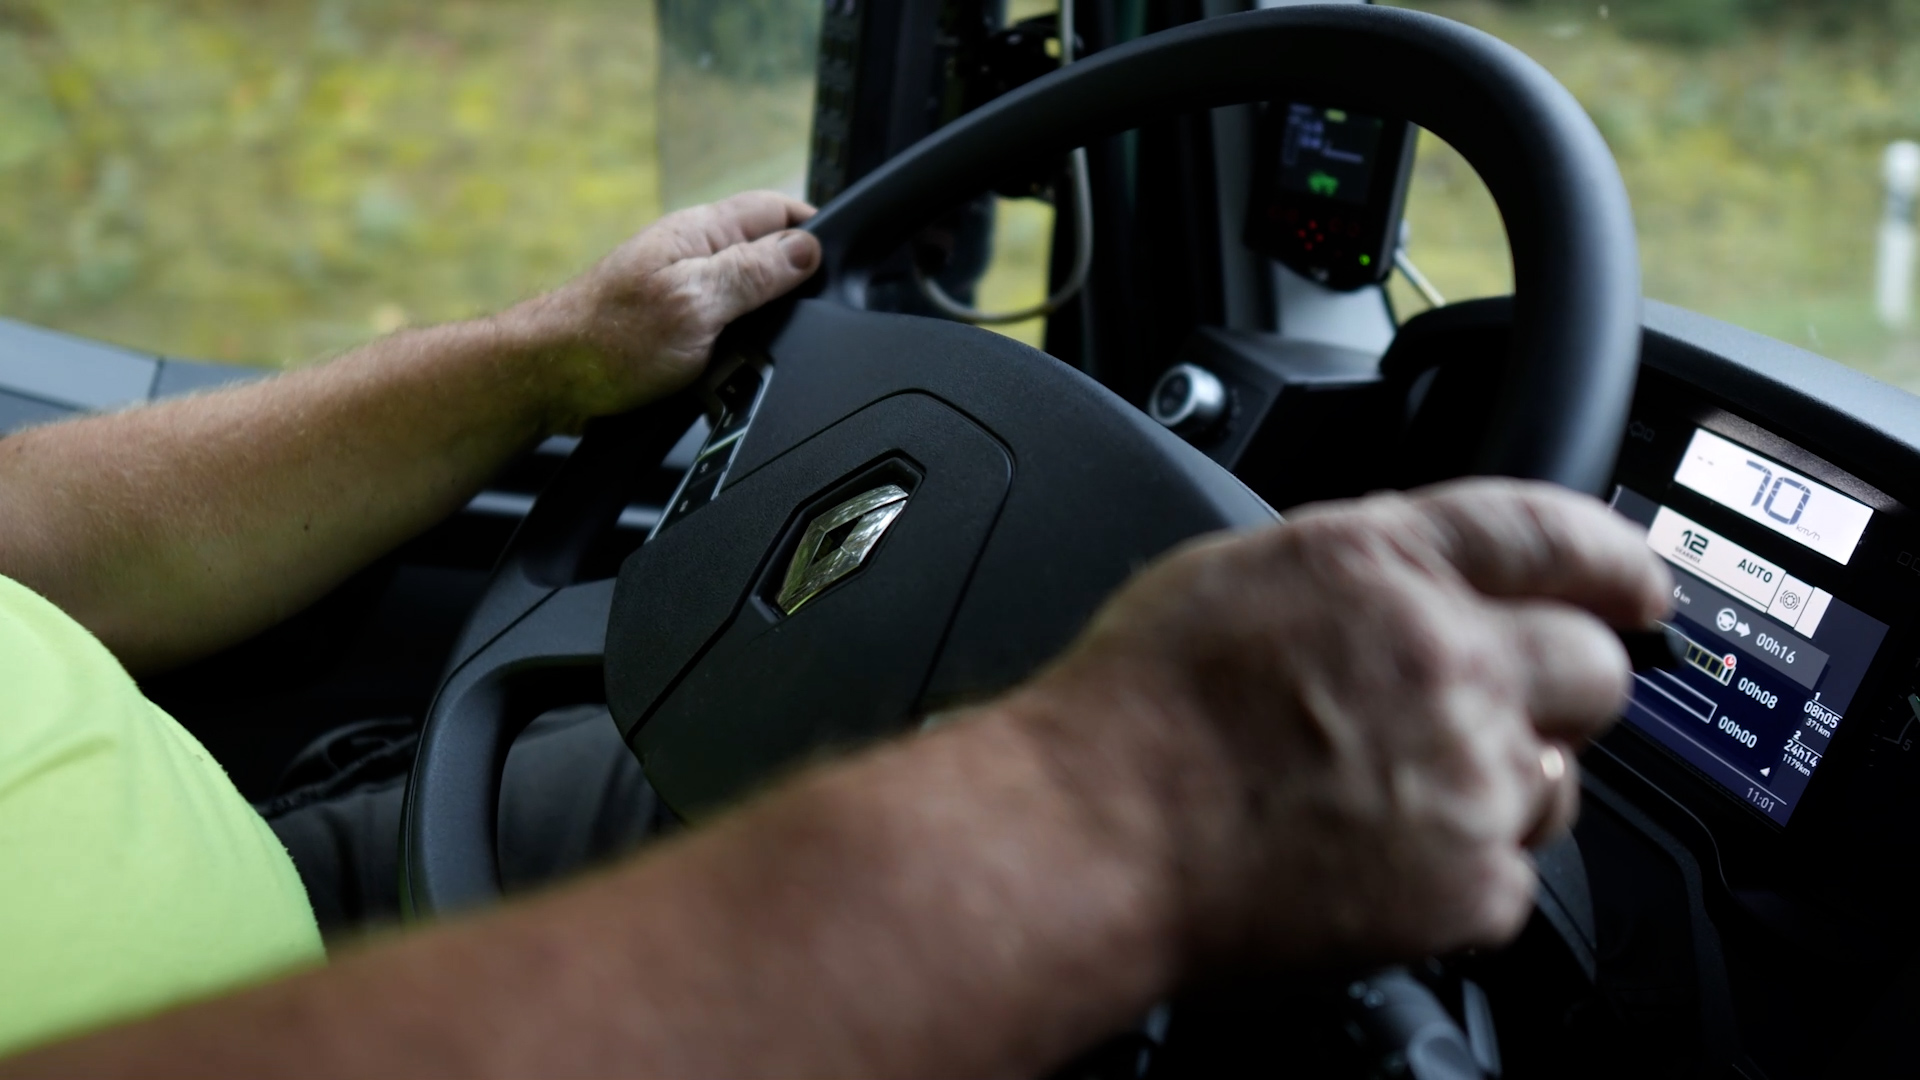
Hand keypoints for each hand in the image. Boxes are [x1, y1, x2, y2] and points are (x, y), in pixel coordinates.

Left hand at [514, 191, 820, 427]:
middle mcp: (694, 256)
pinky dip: (735, 355)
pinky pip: (724, 333)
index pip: (777, 211)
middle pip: (769, 257)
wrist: (548, 381)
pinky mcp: (673, 328)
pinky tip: (727, 375)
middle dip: (793, 289)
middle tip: (798, 324)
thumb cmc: (605, 340)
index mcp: (701, 233)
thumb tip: (807, 250)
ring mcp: (683, 291)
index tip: (840, 265)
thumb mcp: (695, 303)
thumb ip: (752, 274)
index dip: (814, 231)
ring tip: (756, 356)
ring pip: (749, 301)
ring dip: (761, 331)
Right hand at [1003, 479, 1670, 972]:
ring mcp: (1468, 779)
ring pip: (1559, 779)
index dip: (1614, 559)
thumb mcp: (1241, 575)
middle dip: (1558, 682)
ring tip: (1391, 797)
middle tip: (1485, 710)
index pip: (1555, 536)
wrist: (1097, 837)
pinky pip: (1509, 871)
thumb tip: (1423, 580)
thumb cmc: (1134, 713)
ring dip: (1502, 781)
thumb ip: (1361, 569)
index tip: (1637, 586)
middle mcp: (1449, 662)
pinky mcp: (1466, 886)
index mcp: (1389, 567)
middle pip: (1593, 665)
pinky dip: (1458, 869)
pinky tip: (1372, 855)